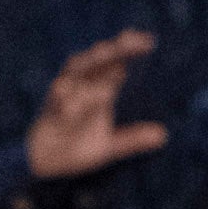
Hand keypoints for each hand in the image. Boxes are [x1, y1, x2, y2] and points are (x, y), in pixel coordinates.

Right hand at [24, 29, 167, 185]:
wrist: (45, 167)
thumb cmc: (77, 150)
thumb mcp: (108, 148)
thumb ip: (132, 140)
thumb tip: (162, 135)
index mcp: (99, 91)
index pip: (116, 65)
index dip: (128, 51)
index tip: (147, 42)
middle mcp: (82, 88)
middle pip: (98, 61)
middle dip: (113, 50)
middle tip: (130, 40)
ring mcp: (64, 97)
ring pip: (75, 71)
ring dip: (88, 61)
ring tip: (104, 51)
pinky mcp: (48, 112)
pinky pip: (55, 101)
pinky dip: (63, 97)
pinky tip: (70, 92)